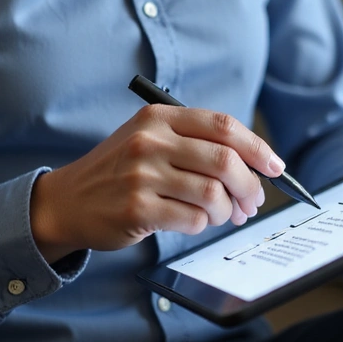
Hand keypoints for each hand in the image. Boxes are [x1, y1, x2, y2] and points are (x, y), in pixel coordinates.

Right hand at [29, 105, 284, 262]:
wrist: (68, 200)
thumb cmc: (120, 170)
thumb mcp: (150, 139)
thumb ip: (196, 143)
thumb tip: (254, 166)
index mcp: (160, 117)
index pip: (223, 126)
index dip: (257, 147)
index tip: (275, 166)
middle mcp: (150, 141)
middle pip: (225, 161)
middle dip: (250, 186)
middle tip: (253, 201)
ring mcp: (141, 175)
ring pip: (213, 193)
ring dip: (227, 210)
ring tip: (222, 214)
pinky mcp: (136, 208)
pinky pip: (192, 219)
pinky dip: (203, 224)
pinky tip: (194, 221)